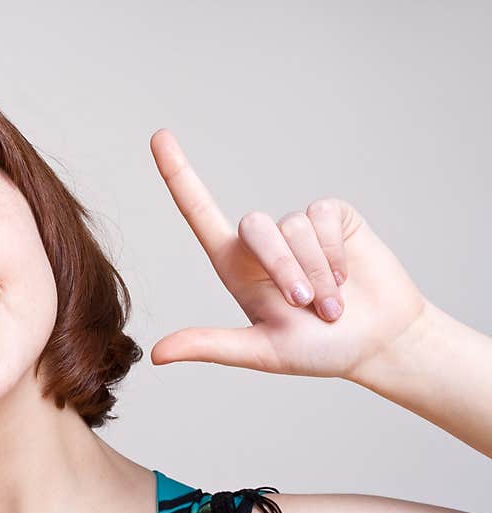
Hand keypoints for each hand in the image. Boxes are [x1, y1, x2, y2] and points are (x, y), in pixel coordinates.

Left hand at [149, 128, 427, 378]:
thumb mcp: (261, 351)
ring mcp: (298, 227)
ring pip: (293, 226)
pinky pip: (323, 217)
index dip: (178, 174)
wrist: (378, 342)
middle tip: (307, 307)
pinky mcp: (332, 217)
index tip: (158, 136)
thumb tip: (156, 354)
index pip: (199, 213)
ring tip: (332, 304)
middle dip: (283, 269)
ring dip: (316, 272)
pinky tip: (346, 275)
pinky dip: (334, 253)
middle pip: (254, 227)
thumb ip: (209, 345)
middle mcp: (263, 243)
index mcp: (236, 267)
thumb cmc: (317, 351)